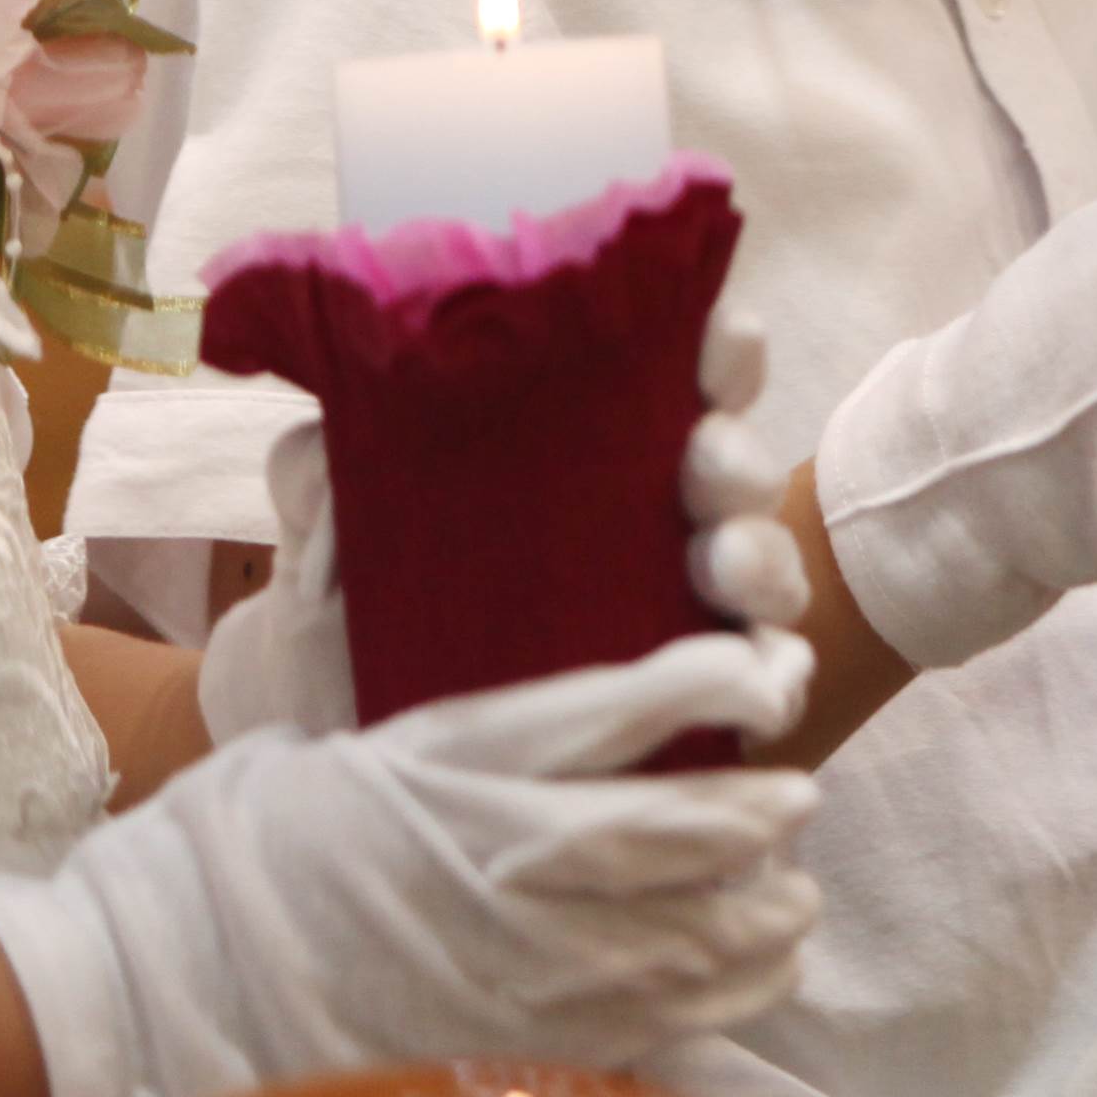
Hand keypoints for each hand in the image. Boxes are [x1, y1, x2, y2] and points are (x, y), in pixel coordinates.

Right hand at [0, 629, 821, 1096]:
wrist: (156, 986)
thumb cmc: (243, 849)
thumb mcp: (355, 749)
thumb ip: (465, 741)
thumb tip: (552, 717)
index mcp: (458, 764)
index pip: (623, 709)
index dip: (715, 688)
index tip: (768, 675)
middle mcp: (501, 862)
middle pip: (679, 833)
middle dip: (759, 817)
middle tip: (801, 799)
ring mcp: (510, 965)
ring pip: (684, 936)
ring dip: (759, 914)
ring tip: (793, 895)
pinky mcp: (506, 1046)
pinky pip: (649, 1025)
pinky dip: (721, 998)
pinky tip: (752, 975)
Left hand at [201, 309, 811, 747]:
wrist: (347, 755)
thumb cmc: (349, 623)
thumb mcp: (323, 544)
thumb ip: (318, 477)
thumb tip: (325, 435)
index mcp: (583, 449)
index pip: (672, 372)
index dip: (716, 344)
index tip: (715, 341)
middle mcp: (645, 514)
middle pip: (731, 457)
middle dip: (736, 451)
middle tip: (704, 465)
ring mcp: (675, 606)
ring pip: (760, 555)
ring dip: (760, 548)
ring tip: (720, 562)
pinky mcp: (688, 698)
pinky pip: (762, 673)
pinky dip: (777, 664)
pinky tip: (762, 666)